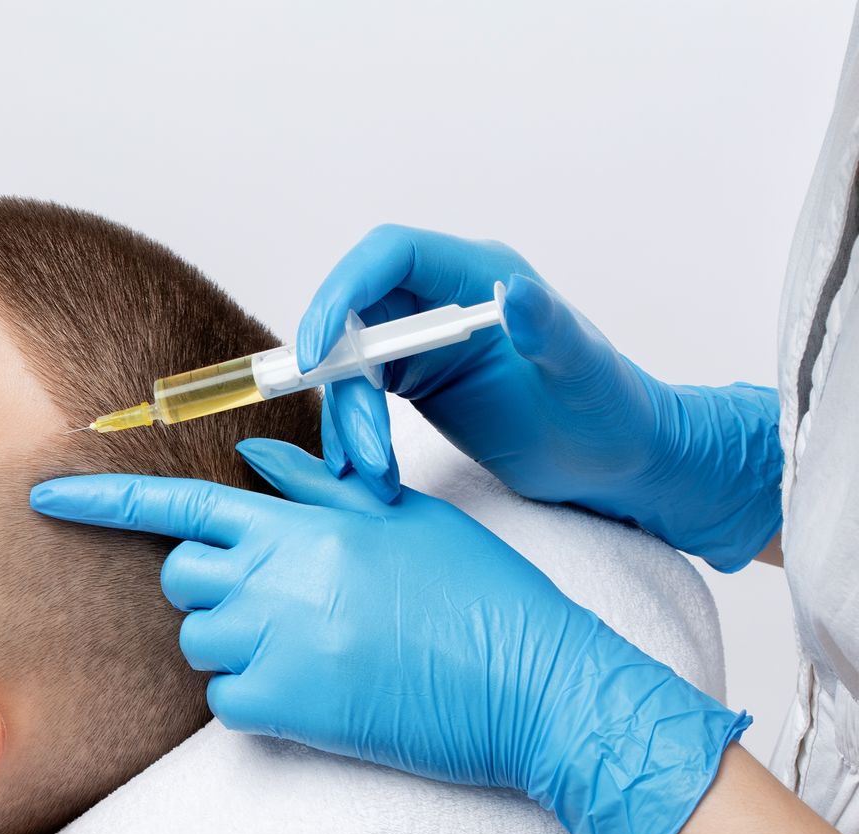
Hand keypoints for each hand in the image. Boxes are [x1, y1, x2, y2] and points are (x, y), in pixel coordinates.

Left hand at [29, 439, 750, 833]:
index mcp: (303, 524)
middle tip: (286, 604)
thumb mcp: (407, 519)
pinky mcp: (280, 708)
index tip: (46, 496)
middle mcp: (276, 576)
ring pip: (200, 641)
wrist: (531, 684)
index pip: (179, 505)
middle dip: (215, 587)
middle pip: (183, 576)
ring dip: (240, 645)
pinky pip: (225, 700)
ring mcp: (274, 643)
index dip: (102, 501)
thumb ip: (322, 490)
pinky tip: (321, 692)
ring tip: (322, 650)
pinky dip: (257, 700)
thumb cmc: (479, 596)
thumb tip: (259, 465)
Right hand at [296, 224, 780, 571]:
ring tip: (372, 475)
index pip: (387, 257)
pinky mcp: (412, 381)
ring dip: (348, 420)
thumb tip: (510, 289)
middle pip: (354, 317)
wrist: (615, 460)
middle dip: (341, 381)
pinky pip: (360, 399)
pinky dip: (355, 436)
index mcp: (477, 274)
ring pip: (350, 366)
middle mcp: (441, 299)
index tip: (318, 356)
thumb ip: (547, 328)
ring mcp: (423, 341)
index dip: (341, 295)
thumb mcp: (583, 373)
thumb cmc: (611, 413)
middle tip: (358, 445)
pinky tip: (370, 476)